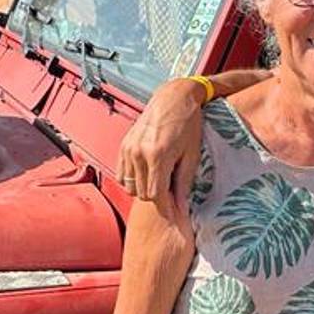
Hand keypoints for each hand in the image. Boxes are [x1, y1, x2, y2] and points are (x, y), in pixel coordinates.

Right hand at [116, 78, 203, 209]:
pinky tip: (148, 176)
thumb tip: (181, 207)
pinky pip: (122, 175)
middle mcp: (139, 153)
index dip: (167, 208)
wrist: (173, 98)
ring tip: (161, 184)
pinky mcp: (124, 146)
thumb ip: (184, 182)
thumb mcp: (192, 154)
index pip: (156, 195)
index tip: (176, 215)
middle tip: (173, 198)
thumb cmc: (188, 125)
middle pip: (143, 193)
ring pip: (130, 187)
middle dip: (158, 200)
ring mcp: (128, 149)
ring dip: (144, 190)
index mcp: (158, 156)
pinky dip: (133, 181)